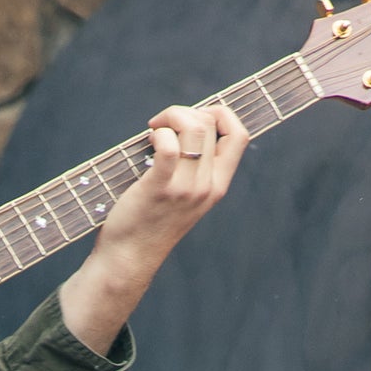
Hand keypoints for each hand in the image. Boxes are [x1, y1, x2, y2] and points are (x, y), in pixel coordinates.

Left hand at [59, 96, 250, 354]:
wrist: (130, 258)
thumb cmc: (150, 221)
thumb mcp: (185, 196)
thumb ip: (193, 167)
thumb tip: (186, 123)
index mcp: (218, 186)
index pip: (240, 136)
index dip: (220, 114)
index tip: (194, 119)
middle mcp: (207, 187)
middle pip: (210, 124)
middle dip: (184, 112)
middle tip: (162, 126)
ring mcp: (185, 189)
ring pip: (193, 128)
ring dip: (171, 118)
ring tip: (154, 130)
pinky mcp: (160, 189)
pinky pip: (168, 145)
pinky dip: (158, 134)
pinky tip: (148, 140)